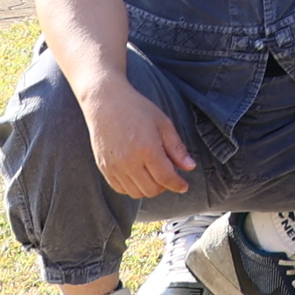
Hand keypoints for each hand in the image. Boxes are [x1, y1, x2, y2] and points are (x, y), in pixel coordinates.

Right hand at [78, 77, 198, 198]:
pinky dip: (133, 187)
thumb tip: (190, 167)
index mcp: (147, 149)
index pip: (165, 178)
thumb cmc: (137, 109)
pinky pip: (120, 189)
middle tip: (169, 175)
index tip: (184, 186)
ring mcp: (114, 166)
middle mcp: (129, 162)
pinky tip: (139, 175)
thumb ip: (177, 148)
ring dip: (149, 188)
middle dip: (165, 186)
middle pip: (151, 189)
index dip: (177, 185)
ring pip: (136, 192)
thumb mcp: (163, 123)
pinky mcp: (103, 168)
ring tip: (154, 174)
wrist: (105, 102)